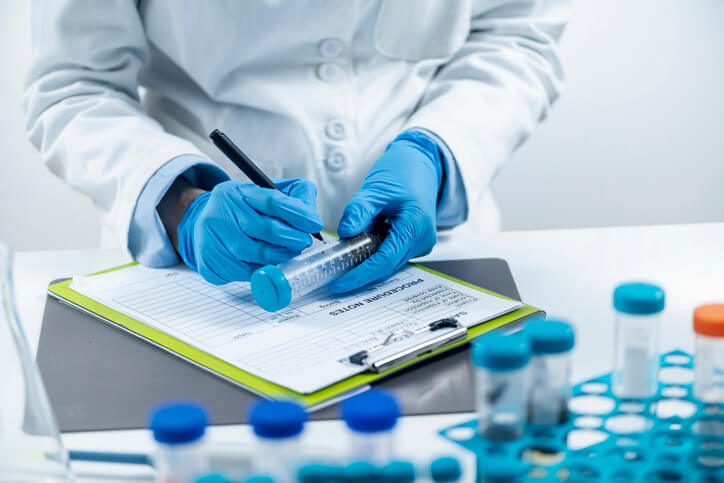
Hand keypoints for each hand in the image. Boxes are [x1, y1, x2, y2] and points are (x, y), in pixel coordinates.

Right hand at [177, 179, 323, 284]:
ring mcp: (213, 239)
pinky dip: (264, 270)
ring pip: (257, 254)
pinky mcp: (211, 262)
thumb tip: (311, 214)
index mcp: (237, 192)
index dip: (298, 213)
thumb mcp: (263, 192)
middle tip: (304, 241)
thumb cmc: (242, 209)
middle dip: (293, 238)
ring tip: (290, 252)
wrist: (203, 223)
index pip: (272, 201)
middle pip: (266, 229)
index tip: (315, 223)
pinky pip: (246, 272)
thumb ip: (292, 195)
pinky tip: (269, 263)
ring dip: (281, 256)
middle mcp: (222, 213)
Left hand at [329, 132, 441, 292]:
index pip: (384, 261)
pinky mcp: (413, 244)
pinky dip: (373, 255)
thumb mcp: (375, 189)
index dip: (360, 276)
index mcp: (415, 226)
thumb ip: (359, 211)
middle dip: (359, 274)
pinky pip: (391, 255)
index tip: (339, 283)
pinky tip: (357, 252)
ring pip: (388, 263)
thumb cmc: (402, 174)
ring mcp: (419, 244)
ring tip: (340, 264)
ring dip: (365, 264)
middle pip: (386, 266)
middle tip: (332, 278)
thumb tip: (344, 232)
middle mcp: (421, 240)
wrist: (419, 166)